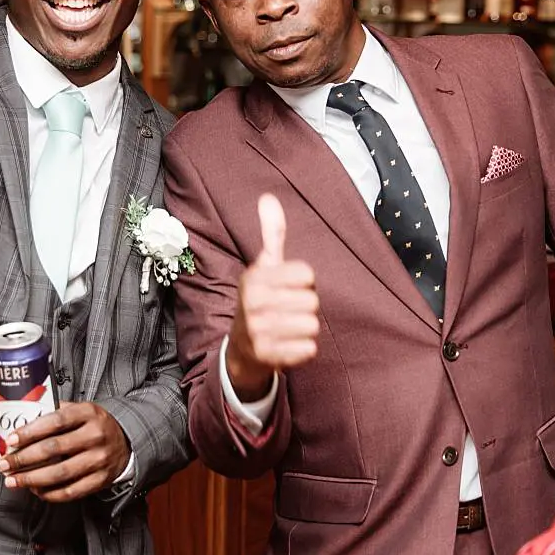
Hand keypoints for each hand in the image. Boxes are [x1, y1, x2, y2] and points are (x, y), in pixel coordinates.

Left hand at [0, 403, 131, 502]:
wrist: (126, 441)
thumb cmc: (94, 425)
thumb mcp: (78, 410)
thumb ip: (49, 411)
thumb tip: (10, 413)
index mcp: (88, 413)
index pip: (54, 421)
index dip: (30, 432)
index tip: (11, 439)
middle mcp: (95, 436)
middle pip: (53, 449)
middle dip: (23, 459)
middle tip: (5, 464)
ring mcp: (99, 460)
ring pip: (60, 473)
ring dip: (31, 479)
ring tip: (14, 480)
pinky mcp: (101, 480)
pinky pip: (71, 491)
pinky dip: (50, 493)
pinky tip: (35, 490)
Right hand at [226, 193, 319, 395]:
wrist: (242, 349)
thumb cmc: (261, 301)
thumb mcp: (264, 268)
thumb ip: (272, 235)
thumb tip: (268, 197)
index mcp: (254, 279)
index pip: (307, 274)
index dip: (304, 282)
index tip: (289, 288)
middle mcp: (253, 304)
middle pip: (312, 301)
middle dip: (305, 307)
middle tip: (287, 312)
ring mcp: (258, 332)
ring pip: (312, 326)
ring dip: (305, 329)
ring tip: (287, 328)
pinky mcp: (267, 357)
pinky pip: (308, 349)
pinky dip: (303, 349)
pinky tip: (288, 345)